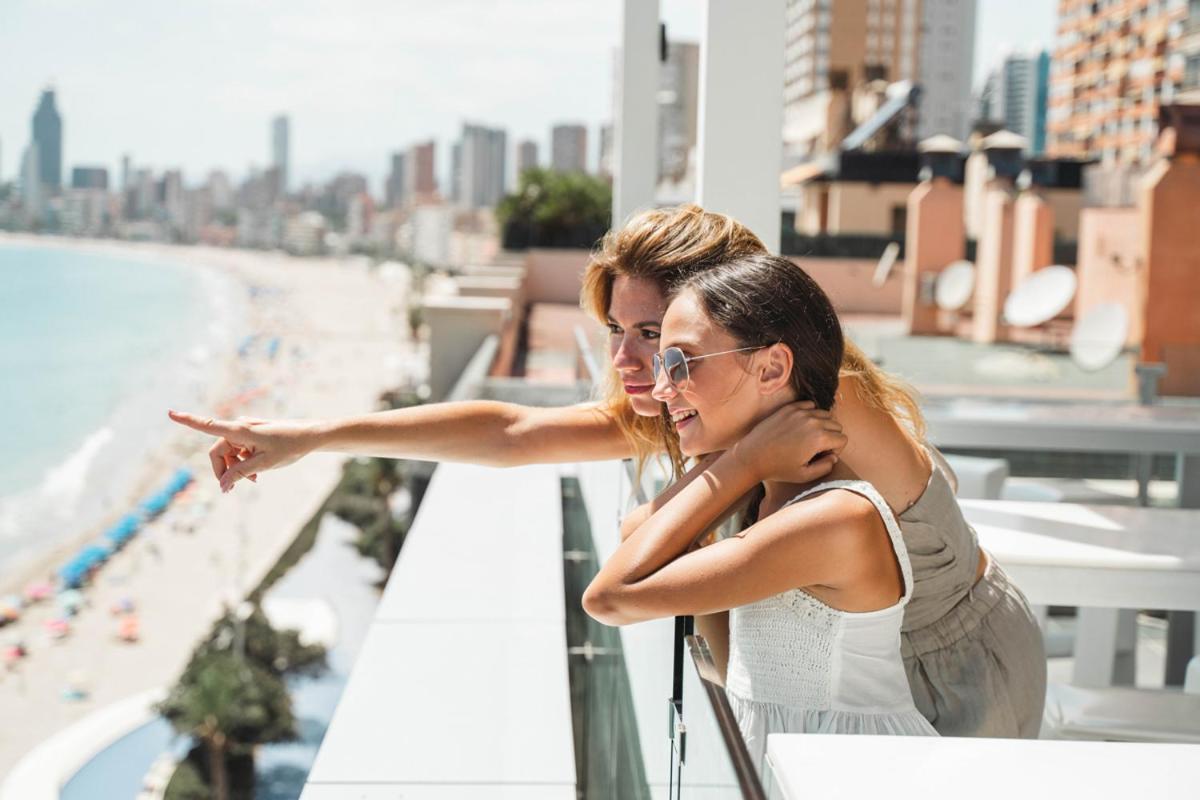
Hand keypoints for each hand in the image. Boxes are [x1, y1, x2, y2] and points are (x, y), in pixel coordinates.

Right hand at [167, 410, 319, 492]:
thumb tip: (222, 485)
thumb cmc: (290, 447)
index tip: (170, 413)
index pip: (209, 426)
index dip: (189, 421)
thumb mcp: (265, 464)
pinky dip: (244, 463)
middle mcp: (240, 428)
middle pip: (218, 451)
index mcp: (240, 430)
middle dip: (223, 470)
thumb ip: (241, 473)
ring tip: (253, 481)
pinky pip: (239, 451)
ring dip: (235, 468)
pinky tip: (257, 473)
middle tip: (232, 490)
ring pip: (229, 453)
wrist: (311, 436)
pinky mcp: (252, 435)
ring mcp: (246, 431)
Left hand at [729, 401, 846, 483]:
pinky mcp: (789, 407)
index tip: (821, 457)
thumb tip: (834, 456)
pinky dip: (810, 414)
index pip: (843, 438)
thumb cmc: (778, 469)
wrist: (751, 456)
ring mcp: (800, 412)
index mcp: (819, 438)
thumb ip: (825, 467)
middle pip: (836, 425)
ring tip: (808, 438)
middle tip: (815, 449)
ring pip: (825, 414)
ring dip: (822, 425)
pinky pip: (810, 406)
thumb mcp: (804, 475)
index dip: (836, 450)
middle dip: (831, 437)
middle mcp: (813, 421)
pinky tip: (800, 427)